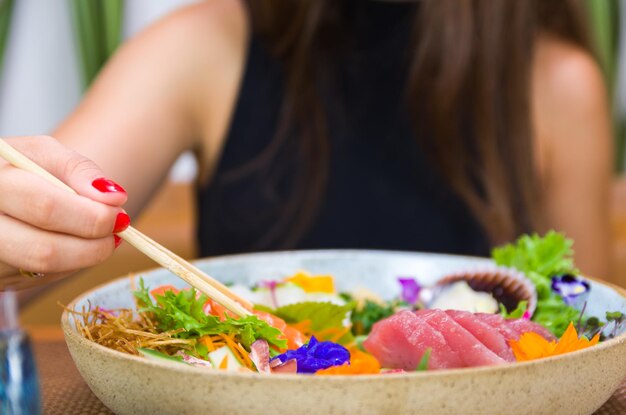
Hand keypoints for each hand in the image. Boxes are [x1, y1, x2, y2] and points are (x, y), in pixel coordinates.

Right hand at [0, 136, 129, 290]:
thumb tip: (115, 198)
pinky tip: (72, 242)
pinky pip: (41, 278)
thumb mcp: (43, 153)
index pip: (46, 208)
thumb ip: (79, 170)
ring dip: (86, 255)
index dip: (91, 216)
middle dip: (94, 244)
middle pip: (45, 250)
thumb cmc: (19, 167)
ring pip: (45, 270)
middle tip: (117, 229)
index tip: (119, 213)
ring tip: (101, 234)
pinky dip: (70, 263)